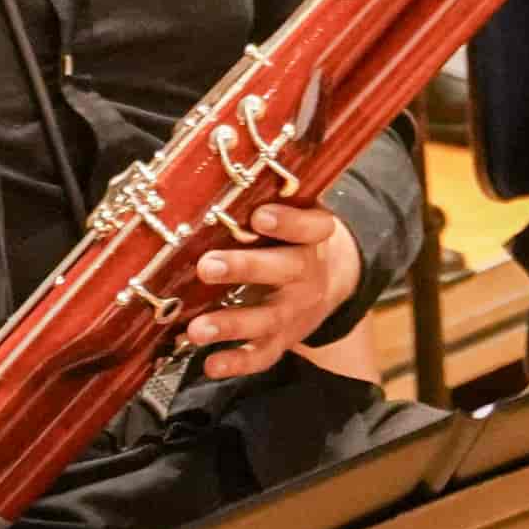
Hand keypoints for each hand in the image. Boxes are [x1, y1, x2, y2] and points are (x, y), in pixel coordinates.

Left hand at [182, 202, 362, 380]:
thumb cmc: (290, 237)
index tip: (260, 214)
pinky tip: (211, 365)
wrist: (331, 279)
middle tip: (207, 266)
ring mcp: (295, 309)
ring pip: (267, 318)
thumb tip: (211, 163)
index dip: (288, 221)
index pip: (310, 226)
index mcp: (312, 235)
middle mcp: (306, 272)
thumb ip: (263, 197)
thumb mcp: (291, 213)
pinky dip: (237, 363)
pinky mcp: (283, 338)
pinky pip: (263, 355)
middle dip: (245, 268)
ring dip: (231, 324)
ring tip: (197, 330)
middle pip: (283, 270)